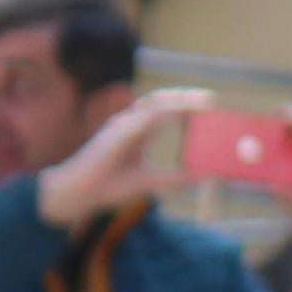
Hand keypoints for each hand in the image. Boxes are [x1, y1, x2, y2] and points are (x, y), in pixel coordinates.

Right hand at [35, 90, 202, 231]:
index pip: (165, 112)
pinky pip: (146, 117)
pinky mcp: (119, 131)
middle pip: (162, 103)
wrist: (81, 193)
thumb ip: (174, 178)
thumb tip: (202, 177)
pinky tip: (183, 111)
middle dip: (187, 98)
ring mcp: (124, 124)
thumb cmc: (109, 186)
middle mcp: (131, 123)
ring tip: (203, 101)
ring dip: (180, 100)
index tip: (209, 106)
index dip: (185, 106)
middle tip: (211, 99)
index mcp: (138, 133)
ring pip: (156, 104)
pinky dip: (166, 112)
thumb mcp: (150, 181)